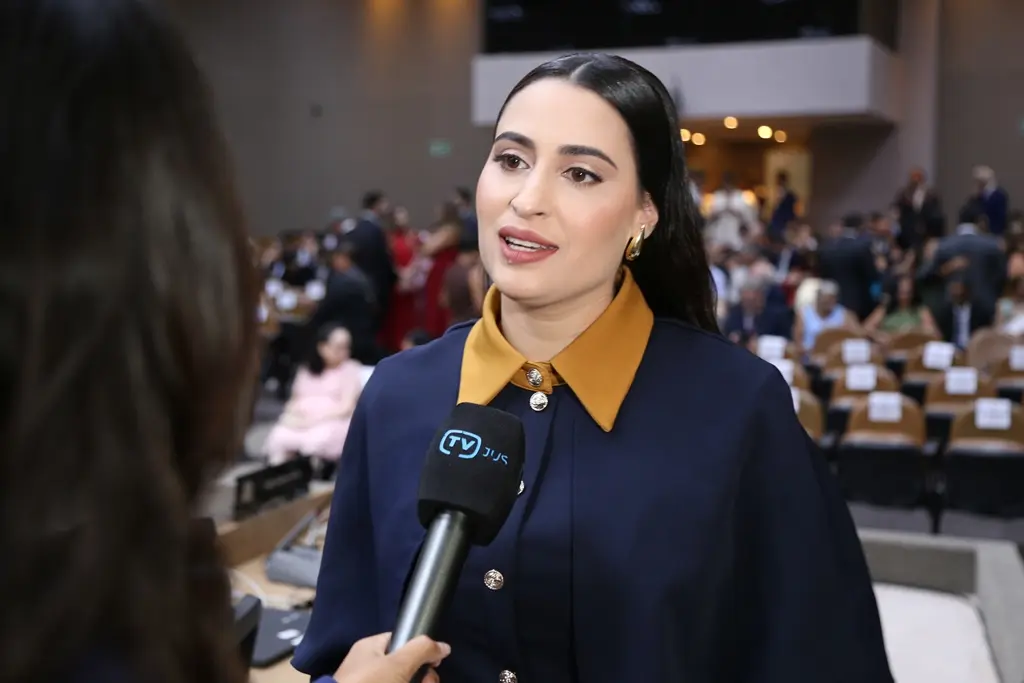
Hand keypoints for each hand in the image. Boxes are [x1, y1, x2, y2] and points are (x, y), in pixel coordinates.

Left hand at [333, 634, 450, 682]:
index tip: (432, 663)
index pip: (402, 642)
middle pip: (408, 667)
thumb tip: (444, 647)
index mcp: (370, 649)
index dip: (419, 650)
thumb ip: (422, 650)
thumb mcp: (397, 663)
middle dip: (424, 677)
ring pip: (406, 682)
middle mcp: (371, 667)